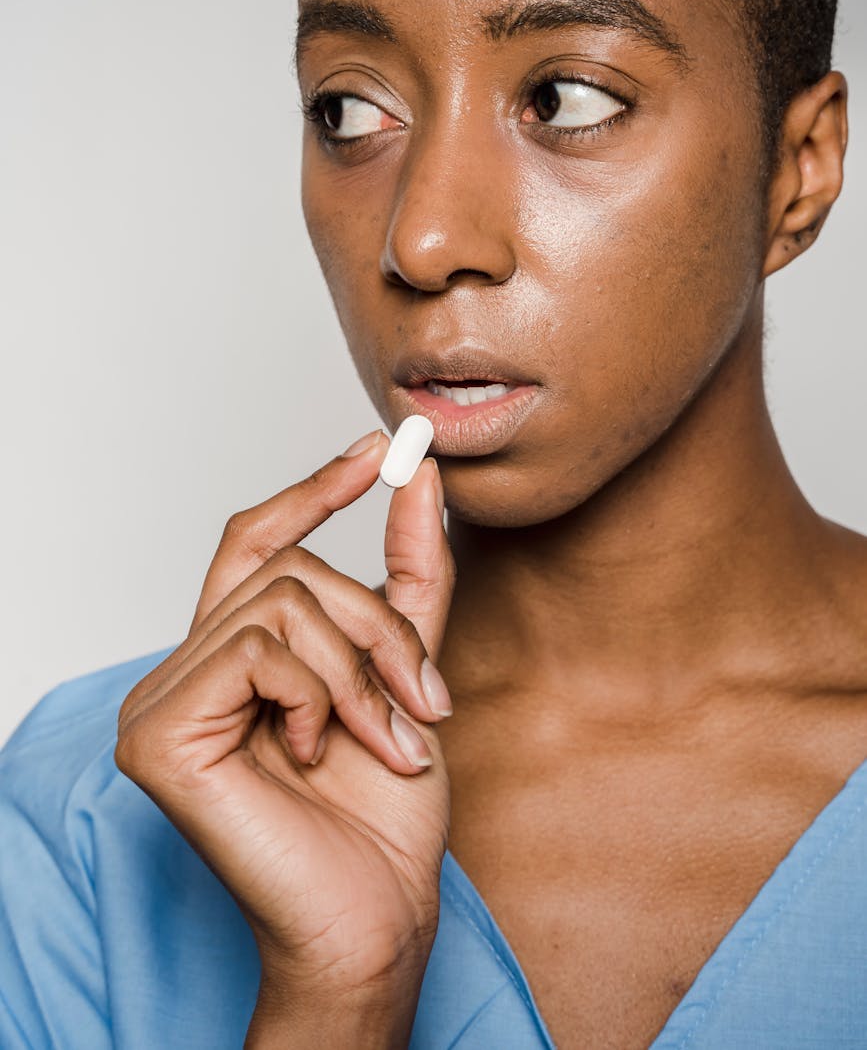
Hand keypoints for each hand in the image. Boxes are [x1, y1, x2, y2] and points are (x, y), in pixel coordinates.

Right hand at [114, 430, 454, 1032]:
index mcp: (236, 656)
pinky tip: (318, 755)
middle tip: (425, 698)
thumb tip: (421, 476)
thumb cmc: (384, 809)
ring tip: (386, 738)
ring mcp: (161, 702)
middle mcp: (187, 670)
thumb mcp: (407, 669)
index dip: (315, 488)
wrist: (376, 913)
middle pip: (287, 570)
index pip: (257, 542)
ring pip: (280, 603)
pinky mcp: (157, 735)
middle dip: (377, 625)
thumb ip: (408, 576)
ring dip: (361, 669)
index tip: (382, 448)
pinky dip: (317, 697)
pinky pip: (256, 652)